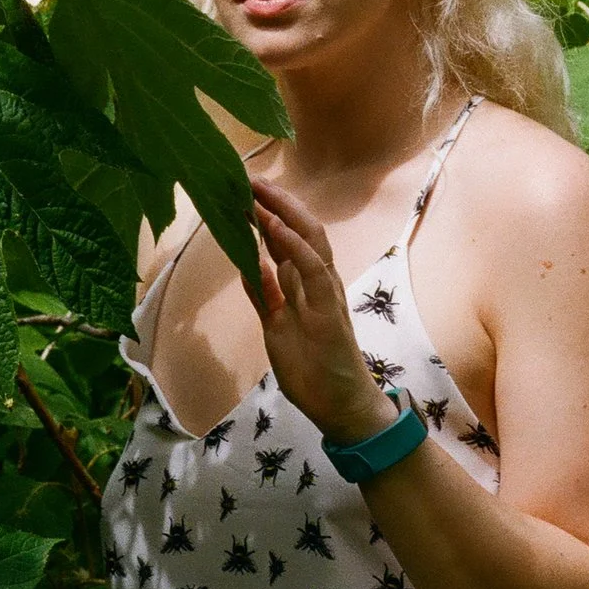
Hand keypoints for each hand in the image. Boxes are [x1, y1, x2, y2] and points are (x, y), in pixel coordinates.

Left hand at [244, 174, 400, 445]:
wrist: (343, 408)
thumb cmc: (314, 371)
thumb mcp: (277, 326)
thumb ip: (266, 295)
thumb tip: (250, 263)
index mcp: (308, 285)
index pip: (289, 239)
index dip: (269, 214)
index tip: (246, 193)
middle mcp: (321, 282)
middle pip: (303, 229)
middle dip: (277, 202)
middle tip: (249, 180)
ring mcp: (327, 293)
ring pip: (312, 240)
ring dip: (285, 213)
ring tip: (260, 192)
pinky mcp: (331, 310)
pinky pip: (314, 269)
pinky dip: (294, 244)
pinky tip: (275, 226)